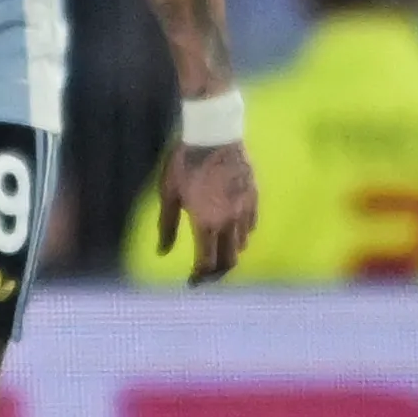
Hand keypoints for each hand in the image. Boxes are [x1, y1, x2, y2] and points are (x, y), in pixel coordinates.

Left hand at [156, 141, 258, 283]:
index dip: (200, 277)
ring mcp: (246, 210)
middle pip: (230, 260)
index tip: (192, 283)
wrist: (214, 133)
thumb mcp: (169, 194)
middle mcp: (229, 221)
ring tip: (216, 252)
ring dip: (229, 253)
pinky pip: (251, 226)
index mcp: (206, 223)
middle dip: (217, 273)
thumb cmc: (185, 162)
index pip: (207, 262)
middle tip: (206, 275)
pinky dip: (241, 235)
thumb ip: (167, 225)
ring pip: (242, 244)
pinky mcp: (255, 197)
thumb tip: (162, 252)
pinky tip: (230, 231)